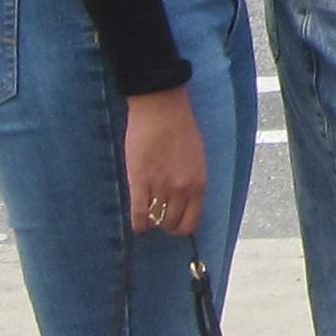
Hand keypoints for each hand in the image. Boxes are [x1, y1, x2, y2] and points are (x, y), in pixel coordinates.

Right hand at [124, 89, 206, 237]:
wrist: (161, 109)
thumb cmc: (180, 128)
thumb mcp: (197, 158)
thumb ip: (192, 180)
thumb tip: (185, 199)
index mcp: (198, 183)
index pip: (191, 221)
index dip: (181, 227)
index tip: (174, 224)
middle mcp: (181, 189)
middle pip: (172, 223)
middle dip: (165, 225)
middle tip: (159, 219)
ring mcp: (160, 187)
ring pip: (156, 220)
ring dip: (152, 222)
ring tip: (147, 218)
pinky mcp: (139, 181)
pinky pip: (138, 214)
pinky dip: (138, 224)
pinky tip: (138, 224)